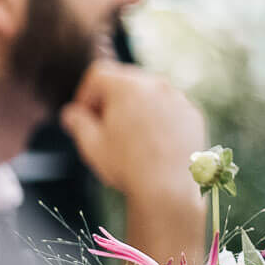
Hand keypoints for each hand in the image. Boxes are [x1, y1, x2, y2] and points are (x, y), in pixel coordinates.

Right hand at [60, 61, 207, 211]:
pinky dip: (158, 118)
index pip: (98, 74)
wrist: (170, 189)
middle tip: (104, 127)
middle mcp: (155, 84)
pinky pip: (169, 108)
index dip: (85, 94)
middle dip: (110, 99)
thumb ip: (77, 122)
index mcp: (126, 86)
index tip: (84, 115)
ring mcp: (178, 98)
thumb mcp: (91, 144)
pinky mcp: (193, 114)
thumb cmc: (128, 166)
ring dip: (135, 108)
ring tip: (129, 138)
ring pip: (149, 93)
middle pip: (124, 80)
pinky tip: (152, 144)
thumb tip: (71, 114)